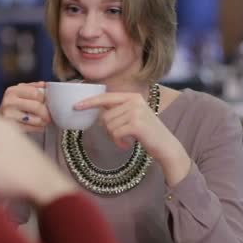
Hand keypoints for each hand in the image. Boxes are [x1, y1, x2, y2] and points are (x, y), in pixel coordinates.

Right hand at [0, 81, 51, 131]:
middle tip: (49, 115)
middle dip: (46, 112)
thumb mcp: (20, 94)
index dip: (45, 99)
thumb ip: (32, 87)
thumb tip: (44, 84)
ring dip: (43, 121)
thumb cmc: (13, 108)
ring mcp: (9, 116)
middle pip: (37, 106)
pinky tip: (38, 127)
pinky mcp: (12, 128)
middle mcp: (9, 102)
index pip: (36, 93)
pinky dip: (38, 128)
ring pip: (37, 119)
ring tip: (43, 121)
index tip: (47, 103)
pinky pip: (32, 128)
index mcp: (12, 91)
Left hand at [75, 92, 190, 185]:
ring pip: (109, 126)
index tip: (76, 106)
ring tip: (126, 139)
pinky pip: (115, 133)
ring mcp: (136, 112)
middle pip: (105, 116)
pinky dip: (118, 142)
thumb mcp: (133, 116)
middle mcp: (134, 101)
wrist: (166, 146)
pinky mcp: (136, 124)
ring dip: (114, 137)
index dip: (90, 102)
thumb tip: (97, 112)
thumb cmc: (147, 133)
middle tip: (120, 136)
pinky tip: (127, 144)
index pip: (106, 97)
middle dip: (109, 130)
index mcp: (132, 96)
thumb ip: (118, 111)